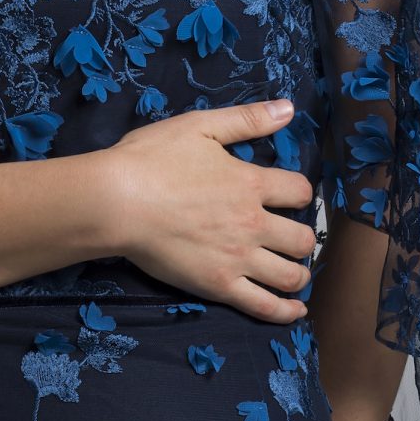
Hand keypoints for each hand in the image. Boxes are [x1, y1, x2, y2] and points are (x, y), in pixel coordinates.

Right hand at [102, 98, 316, 320]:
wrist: (116, 201)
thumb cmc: (152, 159)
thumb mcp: (199, 126)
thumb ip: (247, 119)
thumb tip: (289, 109)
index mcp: (251, 183)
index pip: (299, 191)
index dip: (299, 192)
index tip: (289, 196)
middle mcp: (253, 223)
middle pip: (302, 238)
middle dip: (302, 237)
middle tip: (291, 237)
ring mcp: (238, 258)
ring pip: (290, 275)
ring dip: (300, 274)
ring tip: (295, 273)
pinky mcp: (218, 285)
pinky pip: (263, 306)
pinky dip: (285, 312)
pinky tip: (295, 311)